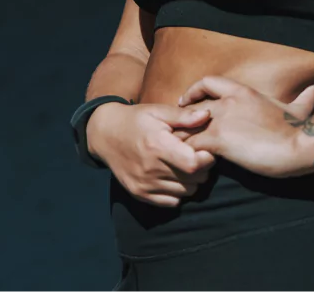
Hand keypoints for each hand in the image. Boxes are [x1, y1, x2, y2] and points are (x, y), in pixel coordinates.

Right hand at [86, 101, 216, 206]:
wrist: (105, 135)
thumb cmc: (136, 120)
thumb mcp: (158, 111)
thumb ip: (184, 116)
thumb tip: (207, 115)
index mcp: (157, 146)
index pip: (194, 164)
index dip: (207, 158)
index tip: (206, 150)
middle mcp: (150, 169)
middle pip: (193, 180)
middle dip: (203, 169)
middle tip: (198, 157)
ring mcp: (144, 184)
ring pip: (186, 192)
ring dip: (192, 181)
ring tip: (186, 166)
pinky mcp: (139, 193)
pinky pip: (171, 202)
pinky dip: (178, 192)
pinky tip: (174, 177)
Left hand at [177, 76, 313, 177]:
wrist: (298, 144)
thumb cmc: (299, 129)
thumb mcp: (300, 108)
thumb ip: (306, 96)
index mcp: (242, 91)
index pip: (207, 82)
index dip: (194, 92)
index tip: (186, 101)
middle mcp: (227, 102)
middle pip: (191, 108)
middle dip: (182, 121)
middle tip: (177, 135)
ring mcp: (220, 120)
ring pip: (186, 127)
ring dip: (180, 141)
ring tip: (177, 155)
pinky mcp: (217, 140)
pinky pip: (190, 147)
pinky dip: (187, 156)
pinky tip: (191, 167)